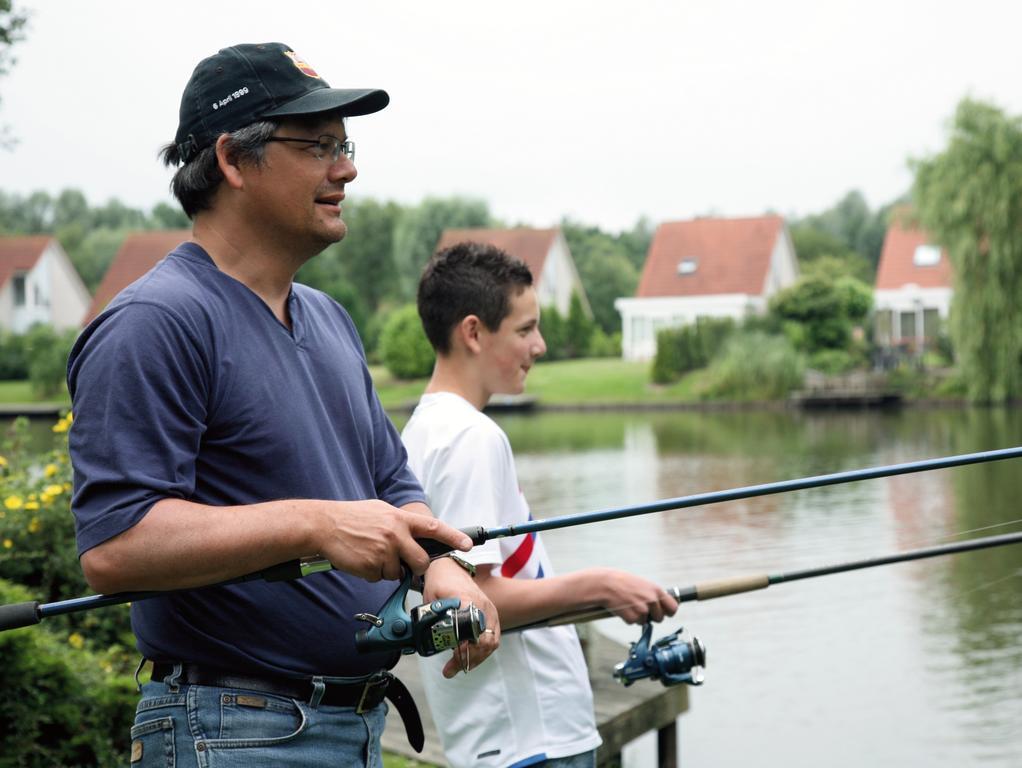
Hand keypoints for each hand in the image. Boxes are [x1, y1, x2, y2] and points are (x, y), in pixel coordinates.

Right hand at [314, 500, 471, 581]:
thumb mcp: (381, 511)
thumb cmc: (352, 518)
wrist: (324, 525)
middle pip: (421, 561)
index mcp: (400, 519)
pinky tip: (362, 559)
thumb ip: (401, 524)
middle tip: (404, 563)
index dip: (453, 537)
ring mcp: (383, 551)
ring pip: (398, 573)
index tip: (468, 544)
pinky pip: (379, 578)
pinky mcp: (370, 567)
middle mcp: (395, 534)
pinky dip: (372, 573)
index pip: (434, 528)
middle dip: (416, 567)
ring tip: (371, 553)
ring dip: (388, 569)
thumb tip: (418, 535)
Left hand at [423, 556, 500, 677]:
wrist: (450, 568)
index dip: (465, 648)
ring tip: (457, 667)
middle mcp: (483, 606)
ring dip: (475, 659)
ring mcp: (490, 611)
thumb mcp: (430, 598)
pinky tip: (469, 659)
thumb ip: (432, 617)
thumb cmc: (440, 582)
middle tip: (450, 669)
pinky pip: (493, 638)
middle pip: (484, 641)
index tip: (452, 656)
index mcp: (468, 601)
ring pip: (491, 643)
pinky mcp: (491, 615)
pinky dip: (482, 652)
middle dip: (468, 659)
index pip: (473, 630)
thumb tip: (430, 640)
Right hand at [594, 568, 678, 623]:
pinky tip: (623, 608)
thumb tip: (661, 605)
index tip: (664, 613)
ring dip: (638, 616)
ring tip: (629, 604)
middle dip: (651, 616)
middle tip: (640, 607)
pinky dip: (628, 618)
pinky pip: (633, 622)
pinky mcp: (633, 617)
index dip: (668, 612)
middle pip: (659, 618)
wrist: (605, 584)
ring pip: (645, 621)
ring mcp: (643, 610)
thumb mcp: (642, 584)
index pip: (673, 607)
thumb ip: (653, 594)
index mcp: (656, 590)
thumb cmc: (622, 582)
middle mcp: (652, 600)